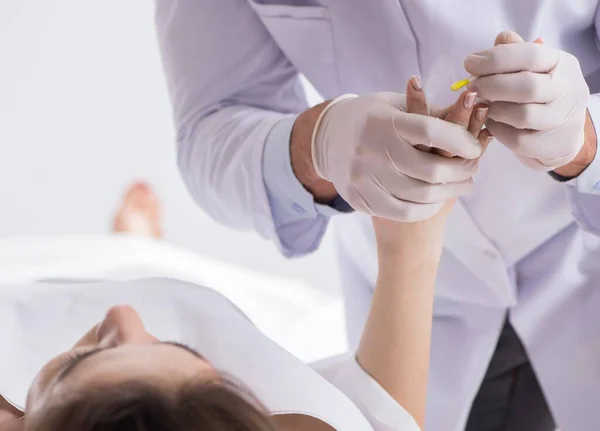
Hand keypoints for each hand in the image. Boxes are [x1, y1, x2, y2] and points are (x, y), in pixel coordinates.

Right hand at [306, 89, 485, 221]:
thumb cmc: (375, 117)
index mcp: (383, 120)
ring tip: (462, 184)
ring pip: (419, 194)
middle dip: (460, 171)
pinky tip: (437, 199)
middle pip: (429, 169)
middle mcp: (370, 149)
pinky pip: (403, 211)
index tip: (475, 148)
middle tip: (472, 170)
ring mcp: (362, 177)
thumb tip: (477, 113)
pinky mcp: (359, 198)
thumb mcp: (398, 105)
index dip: (461, 141)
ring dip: (449, 191)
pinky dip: (427, 208)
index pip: (431, 131)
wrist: (330, 137)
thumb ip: (433, 113)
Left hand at [465, 31, 590, 171]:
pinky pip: (516, 139)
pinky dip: (497, 130)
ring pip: (522, 115)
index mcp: (562, 64)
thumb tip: (500, 39)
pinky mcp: (550, 145)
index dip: (495, 58)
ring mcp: (561, 120)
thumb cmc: (538, 94)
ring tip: (481, 105)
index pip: (530, 55)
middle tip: (471, 86)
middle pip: (527, 86)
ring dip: (493, 109)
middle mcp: (567, 90)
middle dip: (491, 85)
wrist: (559, 134)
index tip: (469, 63)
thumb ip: (515, 53)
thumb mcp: (532, 69)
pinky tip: (490, 122)